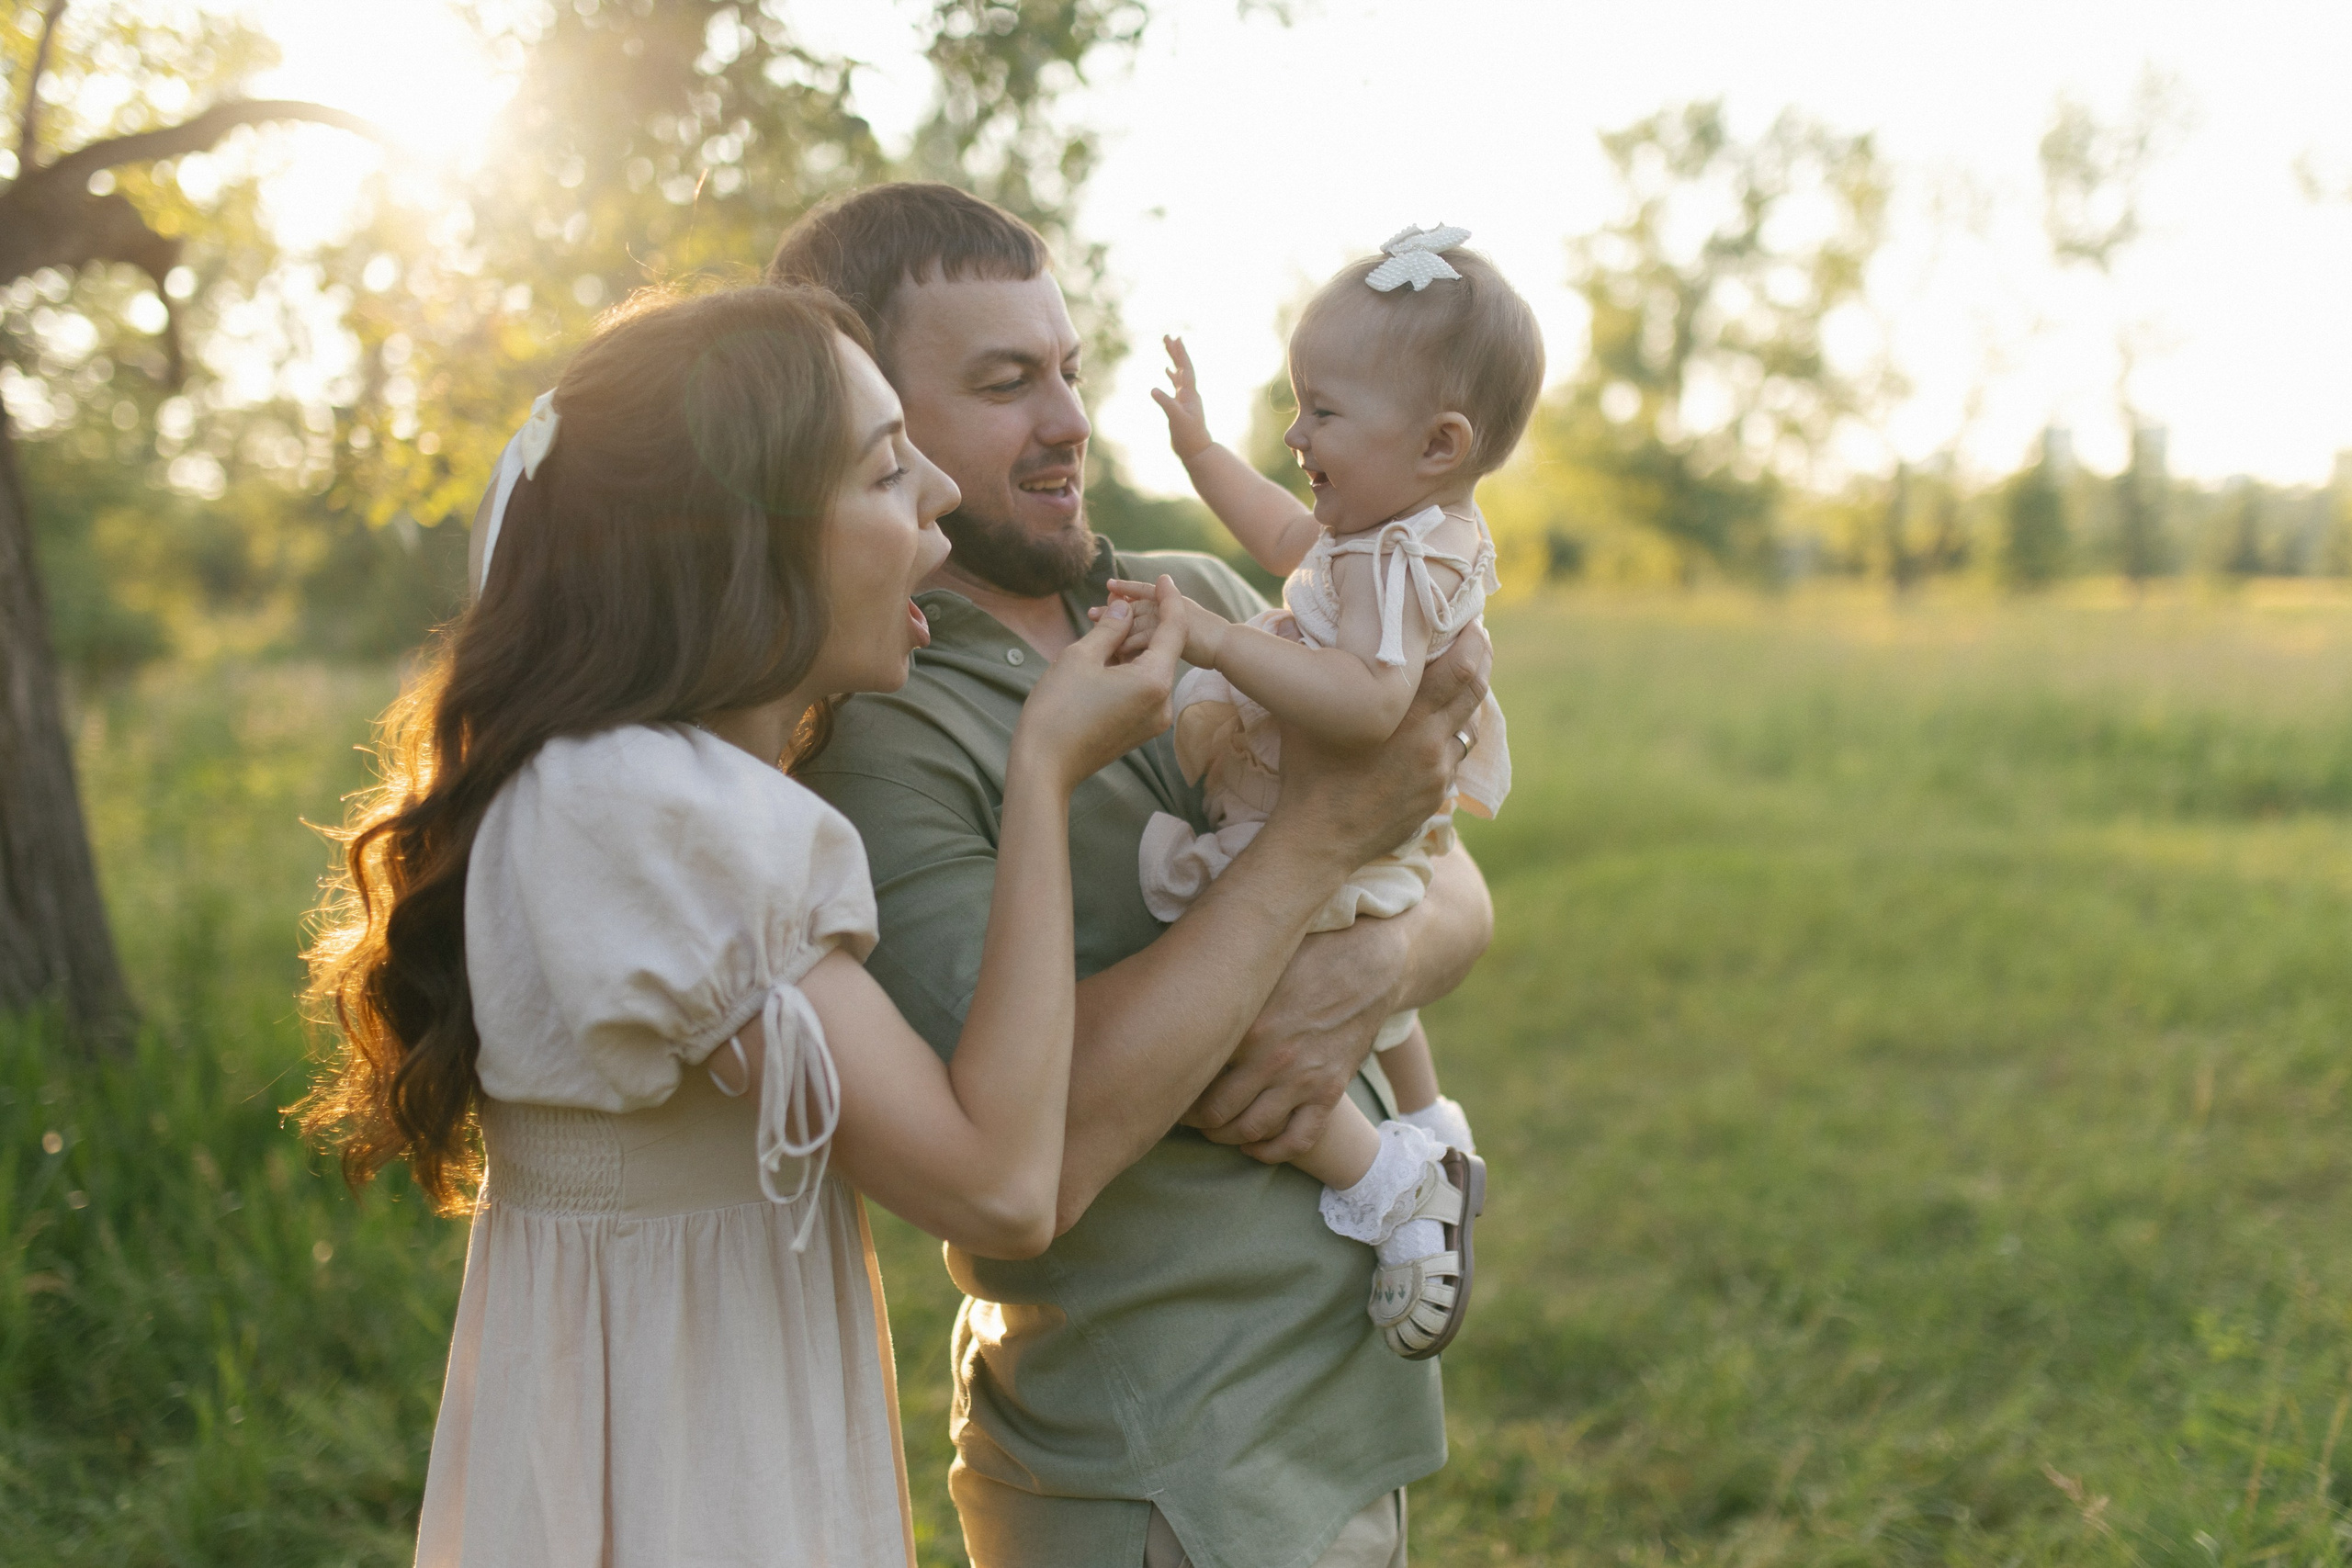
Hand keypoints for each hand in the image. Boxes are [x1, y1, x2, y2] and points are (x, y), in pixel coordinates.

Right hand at [1012, 581, 1184, 790]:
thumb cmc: (1058, 710)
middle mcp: (1163, 703)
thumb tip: (1126, 608)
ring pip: (1150, 670)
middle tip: (1117, 600)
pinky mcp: (1141, 730)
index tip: (1163, 579)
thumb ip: (1111, 628)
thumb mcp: (1081, 657)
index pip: (1173, 629)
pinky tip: (1105, 656)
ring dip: (1132, 646)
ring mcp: (1154, 721)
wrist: (1045, 767)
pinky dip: (1129, 669)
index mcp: (1154, 681)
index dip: (1168, 600)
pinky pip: (1143, 690)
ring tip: (1104, 625)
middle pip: (1162, 650)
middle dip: (1142, 623)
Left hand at [1093, 576, 1229, 669]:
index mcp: (1171, 602)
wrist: (1228, 646)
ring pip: (1139, 620)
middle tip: (1090, 612)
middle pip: (1135, 606)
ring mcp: (1174, 617)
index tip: (1109, 586)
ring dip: (1116, 625)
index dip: (1126, 589)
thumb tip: (1141, 634)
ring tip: (1098, 630)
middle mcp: (1170, 605)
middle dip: (1112, 609)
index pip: (1144, 592)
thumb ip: (1161, 627)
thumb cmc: (1207, 641)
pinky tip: (1115, 650)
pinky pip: (1148, 637)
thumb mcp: (1181, 629)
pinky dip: (1130, 643)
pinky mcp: (1177, 632)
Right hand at [1149, 335, 1213, 460]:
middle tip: (1167, 336)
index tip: (1176, 338)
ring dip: (1173, 359)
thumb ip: (1166, 403)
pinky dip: (1171, 375)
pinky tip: (1166, 369)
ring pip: (1179, 373)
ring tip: (1167, 345)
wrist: (1196, 451)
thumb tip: (1153, 389)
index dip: (1181, 354)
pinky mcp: (1180, 404)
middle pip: (1183, 367)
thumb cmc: (1188, 436)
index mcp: (1190, 393)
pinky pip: (1175, 384)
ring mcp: (1185, 398)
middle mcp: (1189, 393)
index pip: (1186, 369)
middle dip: (1175, 351)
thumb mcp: (1176, 419)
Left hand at [1182, 917, 1408, 1159]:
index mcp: (1247, 1026)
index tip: (1167, 1083)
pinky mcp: (1329, 1092)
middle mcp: (1271, 1059)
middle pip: (1216, 1111)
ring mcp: (1303, 1080)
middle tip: (1184, 1115)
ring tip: (1215, 1130)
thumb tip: (1176, 1001)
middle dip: (1194, 1120)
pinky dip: (1271, 1152)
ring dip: (1226, 1137)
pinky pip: (1298, 1139)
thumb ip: (1224, 993)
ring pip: (1251, 1130)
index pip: (1195, 1072)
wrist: (1369, 964)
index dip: (1174, 1085)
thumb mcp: (1259, 967)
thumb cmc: (1306, 956)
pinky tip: (1254, 1147)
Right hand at [1268, 624, 1491, 873]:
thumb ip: (1312, 667)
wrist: (1320, 839)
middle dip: (1480, 661)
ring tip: (1456, 683)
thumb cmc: (1308, 772)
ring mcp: (1438, 772)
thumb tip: (1296, 623)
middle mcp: (1432, 741)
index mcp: (1407, 716)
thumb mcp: (1306, 714)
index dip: (1473, 642)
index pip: (1460, 668)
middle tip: (1478, 639)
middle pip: (1476, 692)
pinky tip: (1435, 731)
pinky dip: (1450, 739)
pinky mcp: (1437, 796)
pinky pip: (1453, 758)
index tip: (1472, 622)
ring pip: (1468, 727)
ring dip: (1466, 703)